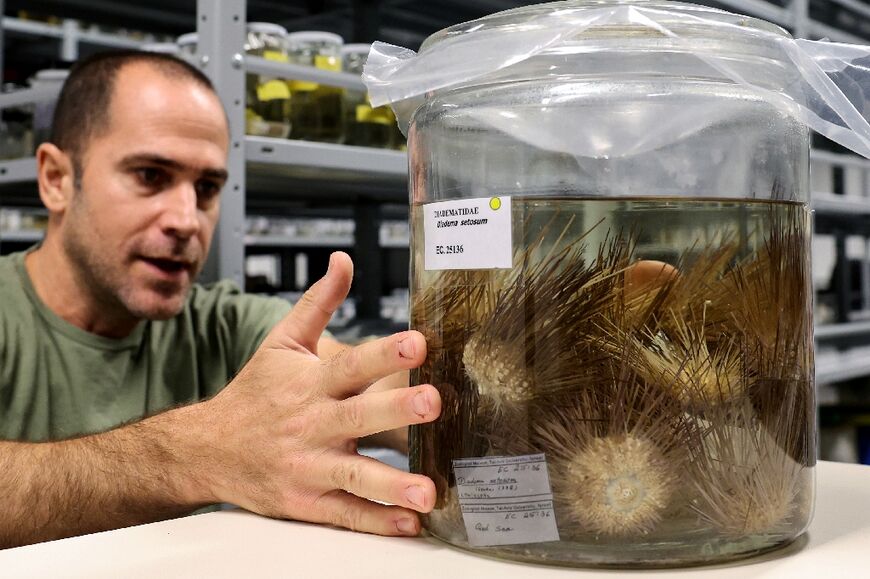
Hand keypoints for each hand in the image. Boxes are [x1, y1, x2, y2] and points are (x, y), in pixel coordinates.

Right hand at [199, 252, 440, 535]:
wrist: (206, 449)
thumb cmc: (254, 393)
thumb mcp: (283, 342)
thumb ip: (319, 302)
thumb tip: (344, 259)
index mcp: (310, 383)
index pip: (350, 364)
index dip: (383, 352)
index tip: (417, 343)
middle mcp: (311, 424)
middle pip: (357, 415)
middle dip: (395, 410)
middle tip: (432, 403)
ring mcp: (308, 466)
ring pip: (355, 476)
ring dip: (392, 484)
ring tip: (428, 492)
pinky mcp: (306, 502)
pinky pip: (345, 513)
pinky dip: (376, 521)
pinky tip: (407, 525)